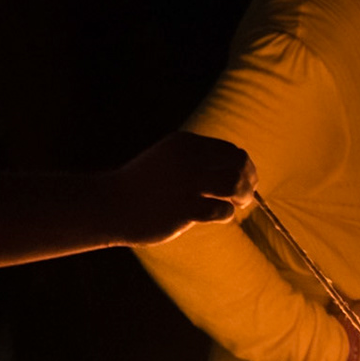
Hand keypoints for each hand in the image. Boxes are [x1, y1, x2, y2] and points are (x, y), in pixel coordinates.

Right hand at [105, 131, 256, 244]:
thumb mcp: (170, 159)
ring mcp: (186, 184)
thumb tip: (240, 169)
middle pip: (238, 163)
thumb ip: (199, 159)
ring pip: (234, 184)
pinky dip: (226, 214)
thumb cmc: (144, 185)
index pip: (230, 150)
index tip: (244, 178)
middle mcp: (188, 159)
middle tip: (247, 194)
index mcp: (186, 144)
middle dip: (249, 179)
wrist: (110, 204)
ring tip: (236, 203)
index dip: (243, 166)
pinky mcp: (184, 209)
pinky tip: (219, 216)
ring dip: (243, 195)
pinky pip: (221, 210)